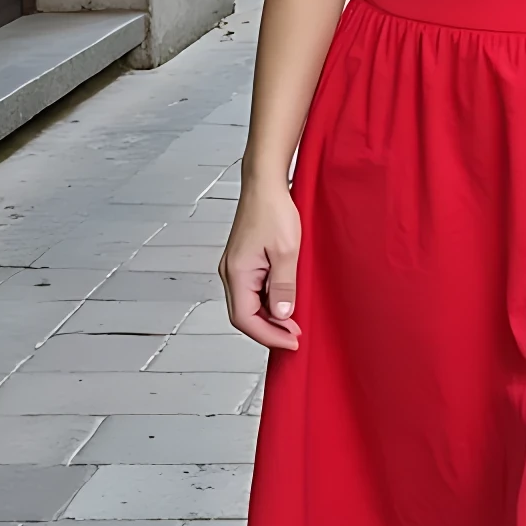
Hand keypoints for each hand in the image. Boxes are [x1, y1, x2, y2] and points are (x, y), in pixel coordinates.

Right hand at [220, 180, 303, 350]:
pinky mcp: (243, 262)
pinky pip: (251, 292)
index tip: (292, 342)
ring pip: (247, 305)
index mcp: (237, 272)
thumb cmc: (274, 210)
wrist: (265, 184)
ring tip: (293, 323)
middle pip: (243, 315)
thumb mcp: (288, 251)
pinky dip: (266, 303)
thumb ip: (284, 286)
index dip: (268, 335)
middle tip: (295, 336)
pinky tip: (284, 303)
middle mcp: (230, 272)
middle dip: (269, 330)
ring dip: (268, 318)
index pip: (245, 319)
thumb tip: (281, 315)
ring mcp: (235, 267)